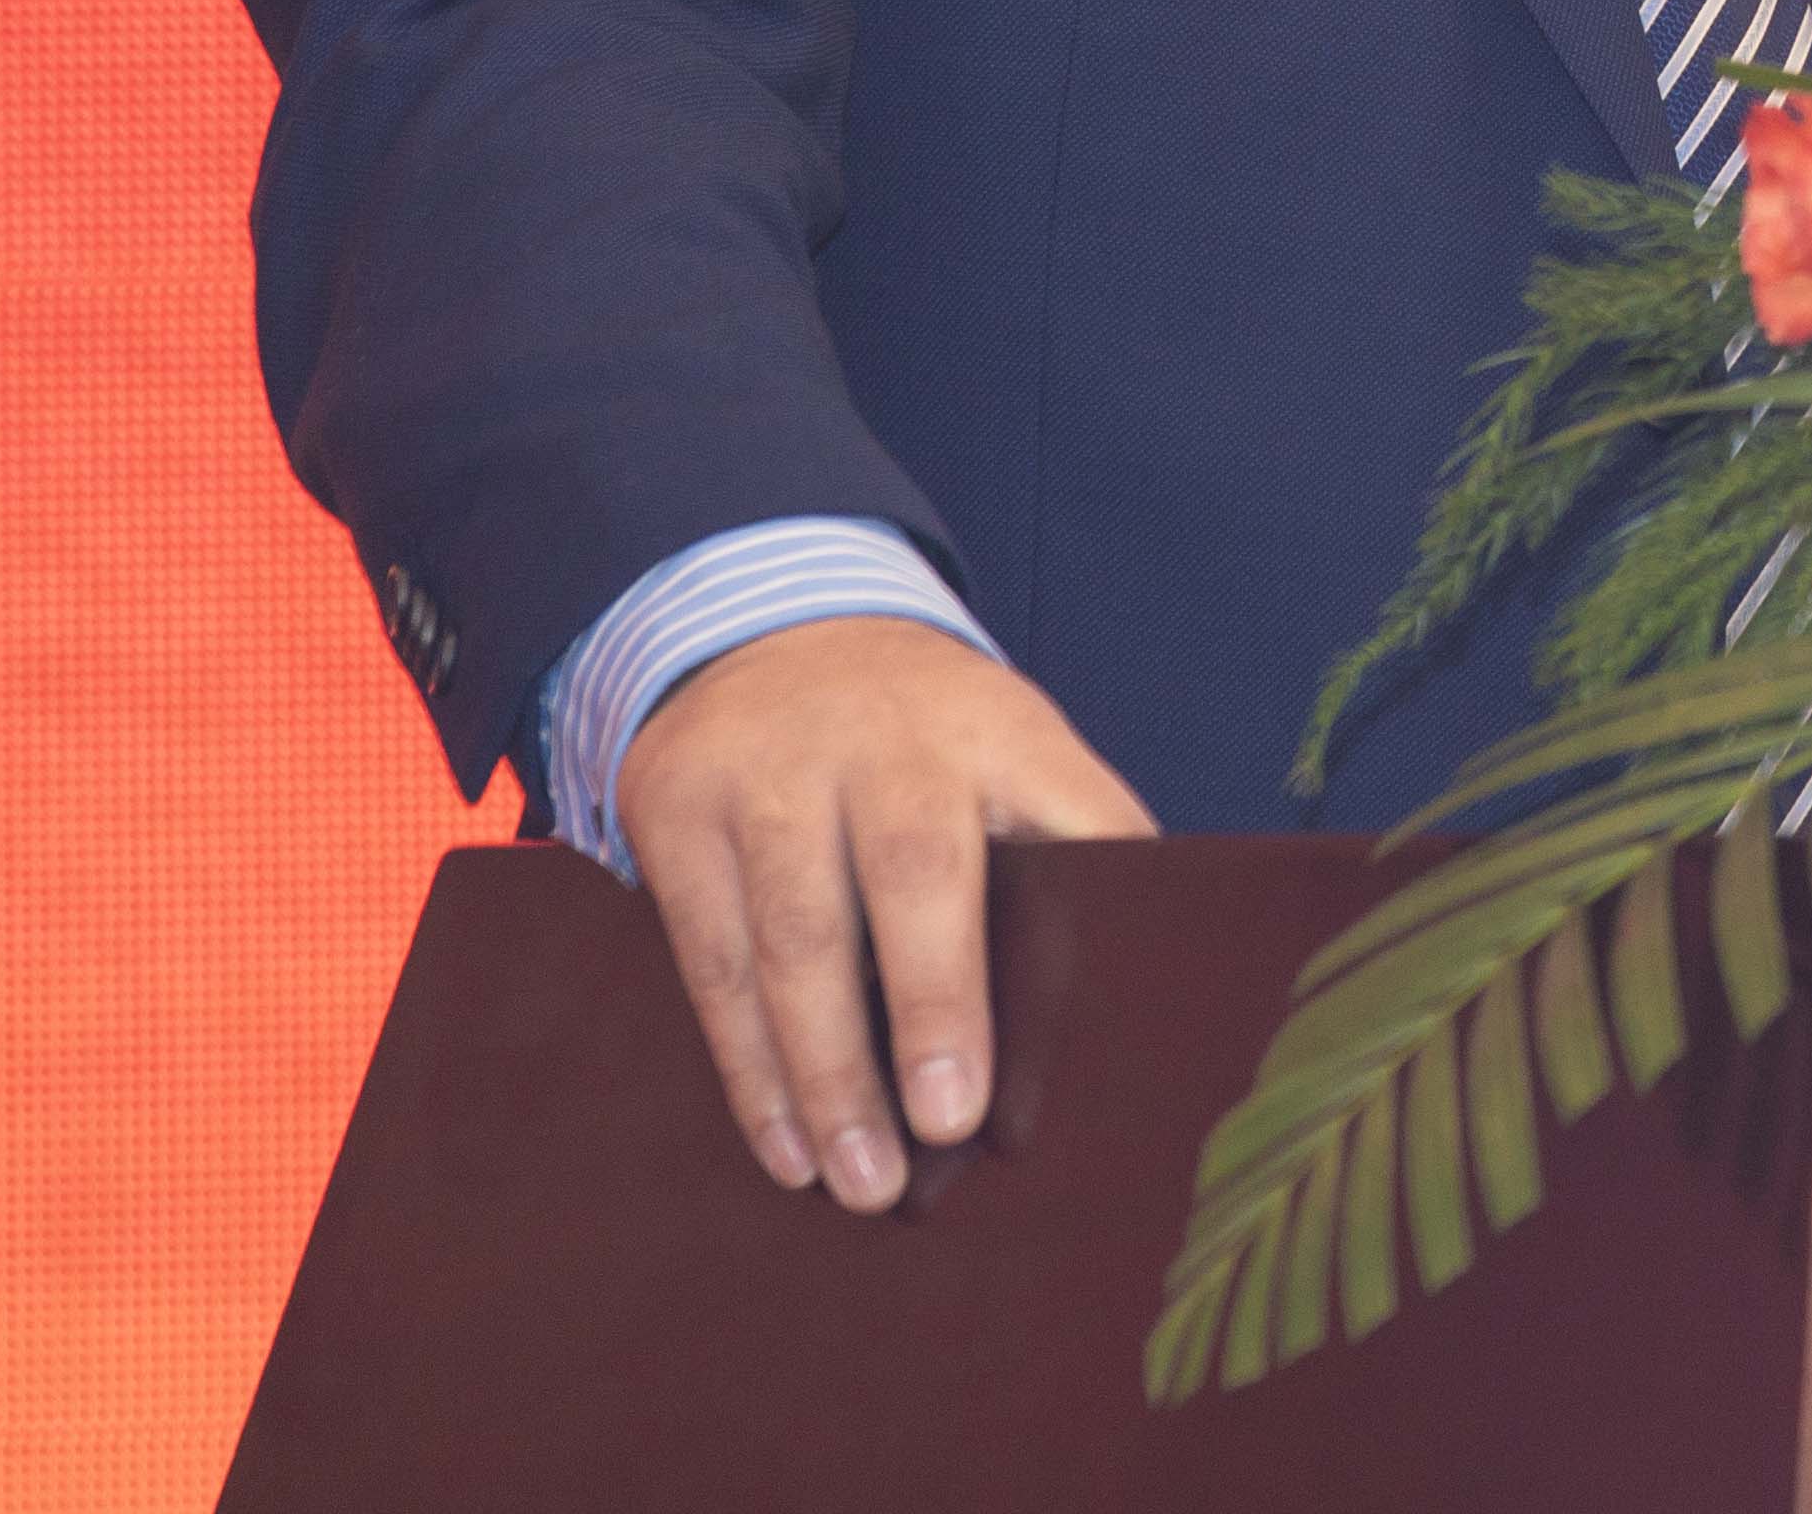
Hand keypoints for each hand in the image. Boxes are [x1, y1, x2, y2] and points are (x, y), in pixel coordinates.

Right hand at [615, 613, 1155, 1208]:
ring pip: (796, 933)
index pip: (1063, 825)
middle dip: (934, 1003)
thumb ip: (1071, 856)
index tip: (1080, 1033)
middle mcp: (885, 739)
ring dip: (827, 1072)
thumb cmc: (926, 744)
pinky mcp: (678, 811)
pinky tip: (787, 1149)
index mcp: (999, 728)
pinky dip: (749, 1067)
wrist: (767, 627)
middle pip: (915, 869)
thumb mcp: (1016, 755)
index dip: (1071, 937)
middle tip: (949, 1129)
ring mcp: (771, 771)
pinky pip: (711, 959)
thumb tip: (1132, 1019)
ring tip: (863, 1184)